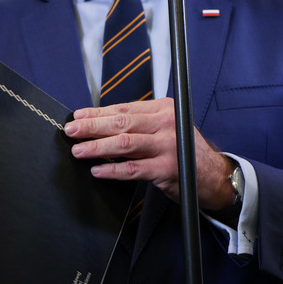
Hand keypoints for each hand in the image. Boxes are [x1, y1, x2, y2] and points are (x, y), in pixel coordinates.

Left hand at [63, 97, 235, 210]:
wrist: (212, 175)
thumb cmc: (183, 151)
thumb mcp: (165, 128)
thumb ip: (140, 124)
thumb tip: (100, 124)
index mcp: (163, 109)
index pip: (123, 108)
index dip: (97, 113)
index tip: (77, 117)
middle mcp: (166, 124)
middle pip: (121, 123)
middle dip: (91, 127)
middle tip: (71, 131)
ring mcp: (167, 147)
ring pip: (124, 144)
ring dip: (97, 147)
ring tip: (78, 150)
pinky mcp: (166, 169)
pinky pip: (133, 169)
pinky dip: (112, 170)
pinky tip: (97, 170)